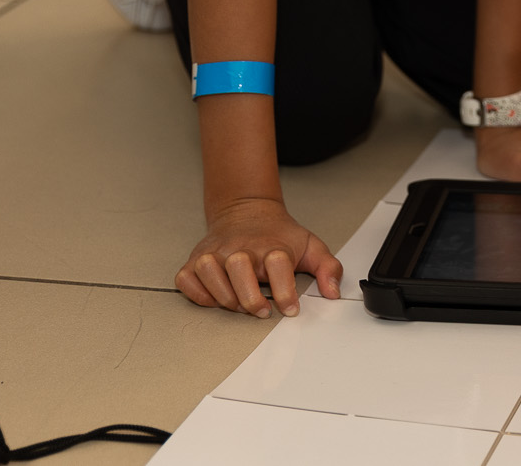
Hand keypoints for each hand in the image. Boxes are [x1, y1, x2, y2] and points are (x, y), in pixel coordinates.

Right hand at [176, 197, 343, 318]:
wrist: (247, 210)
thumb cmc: (278, 234)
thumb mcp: (310, 246)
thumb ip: (328, 268)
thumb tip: (333, 292)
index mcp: (271, 245)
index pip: (278, 264)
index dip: (285, 291)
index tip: (290, 309)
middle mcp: (242, 247)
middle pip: (240, 266)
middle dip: (250, 297)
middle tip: (261, 311)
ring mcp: (216, 252)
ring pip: (209, 271)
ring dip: (223, 295)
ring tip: (238, 305)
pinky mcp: (196, 259)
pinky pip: (186, 277)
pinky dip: (196, 292)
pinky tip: (213, 298)